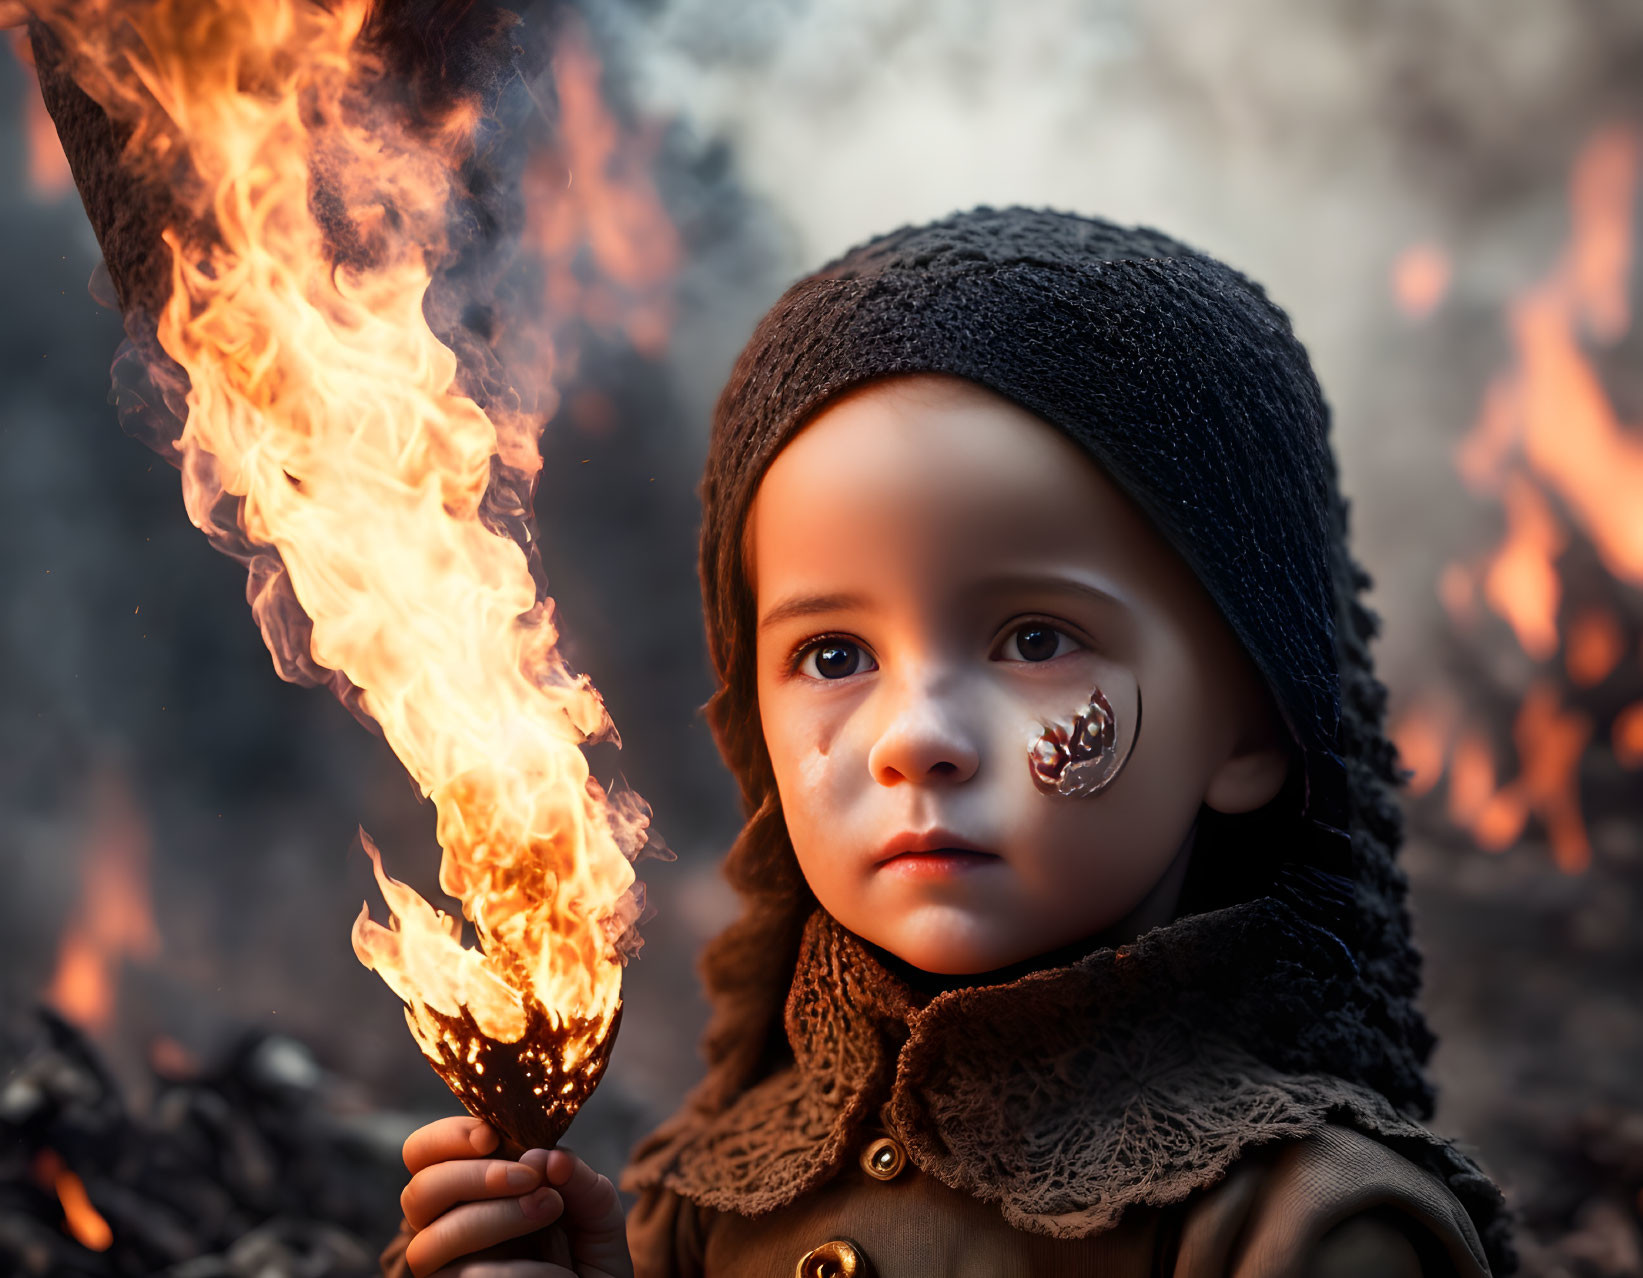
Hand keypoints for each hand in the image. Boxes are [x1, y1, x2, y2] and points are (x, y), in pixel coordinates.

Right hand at [400, 1115, 631, 1277]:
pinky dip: (519, 1268)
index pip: (423, 1154)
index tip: (490, 1136)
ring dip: (493, 1218)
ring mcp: (450, 1270)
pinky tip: (554, 1270)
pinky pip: (471, 1276)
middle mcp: (448, 1229)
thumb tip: (544, 1157)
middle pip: (418, 1193)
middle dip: (473, 1176)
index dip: (447, 1138)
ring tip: (548, 1208)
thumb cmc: (590, 1259)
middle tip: (530, 1178)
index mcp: (471, 1191)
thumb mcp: (596, 1210)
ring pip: (432, 1242)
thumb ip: (577, 1178)